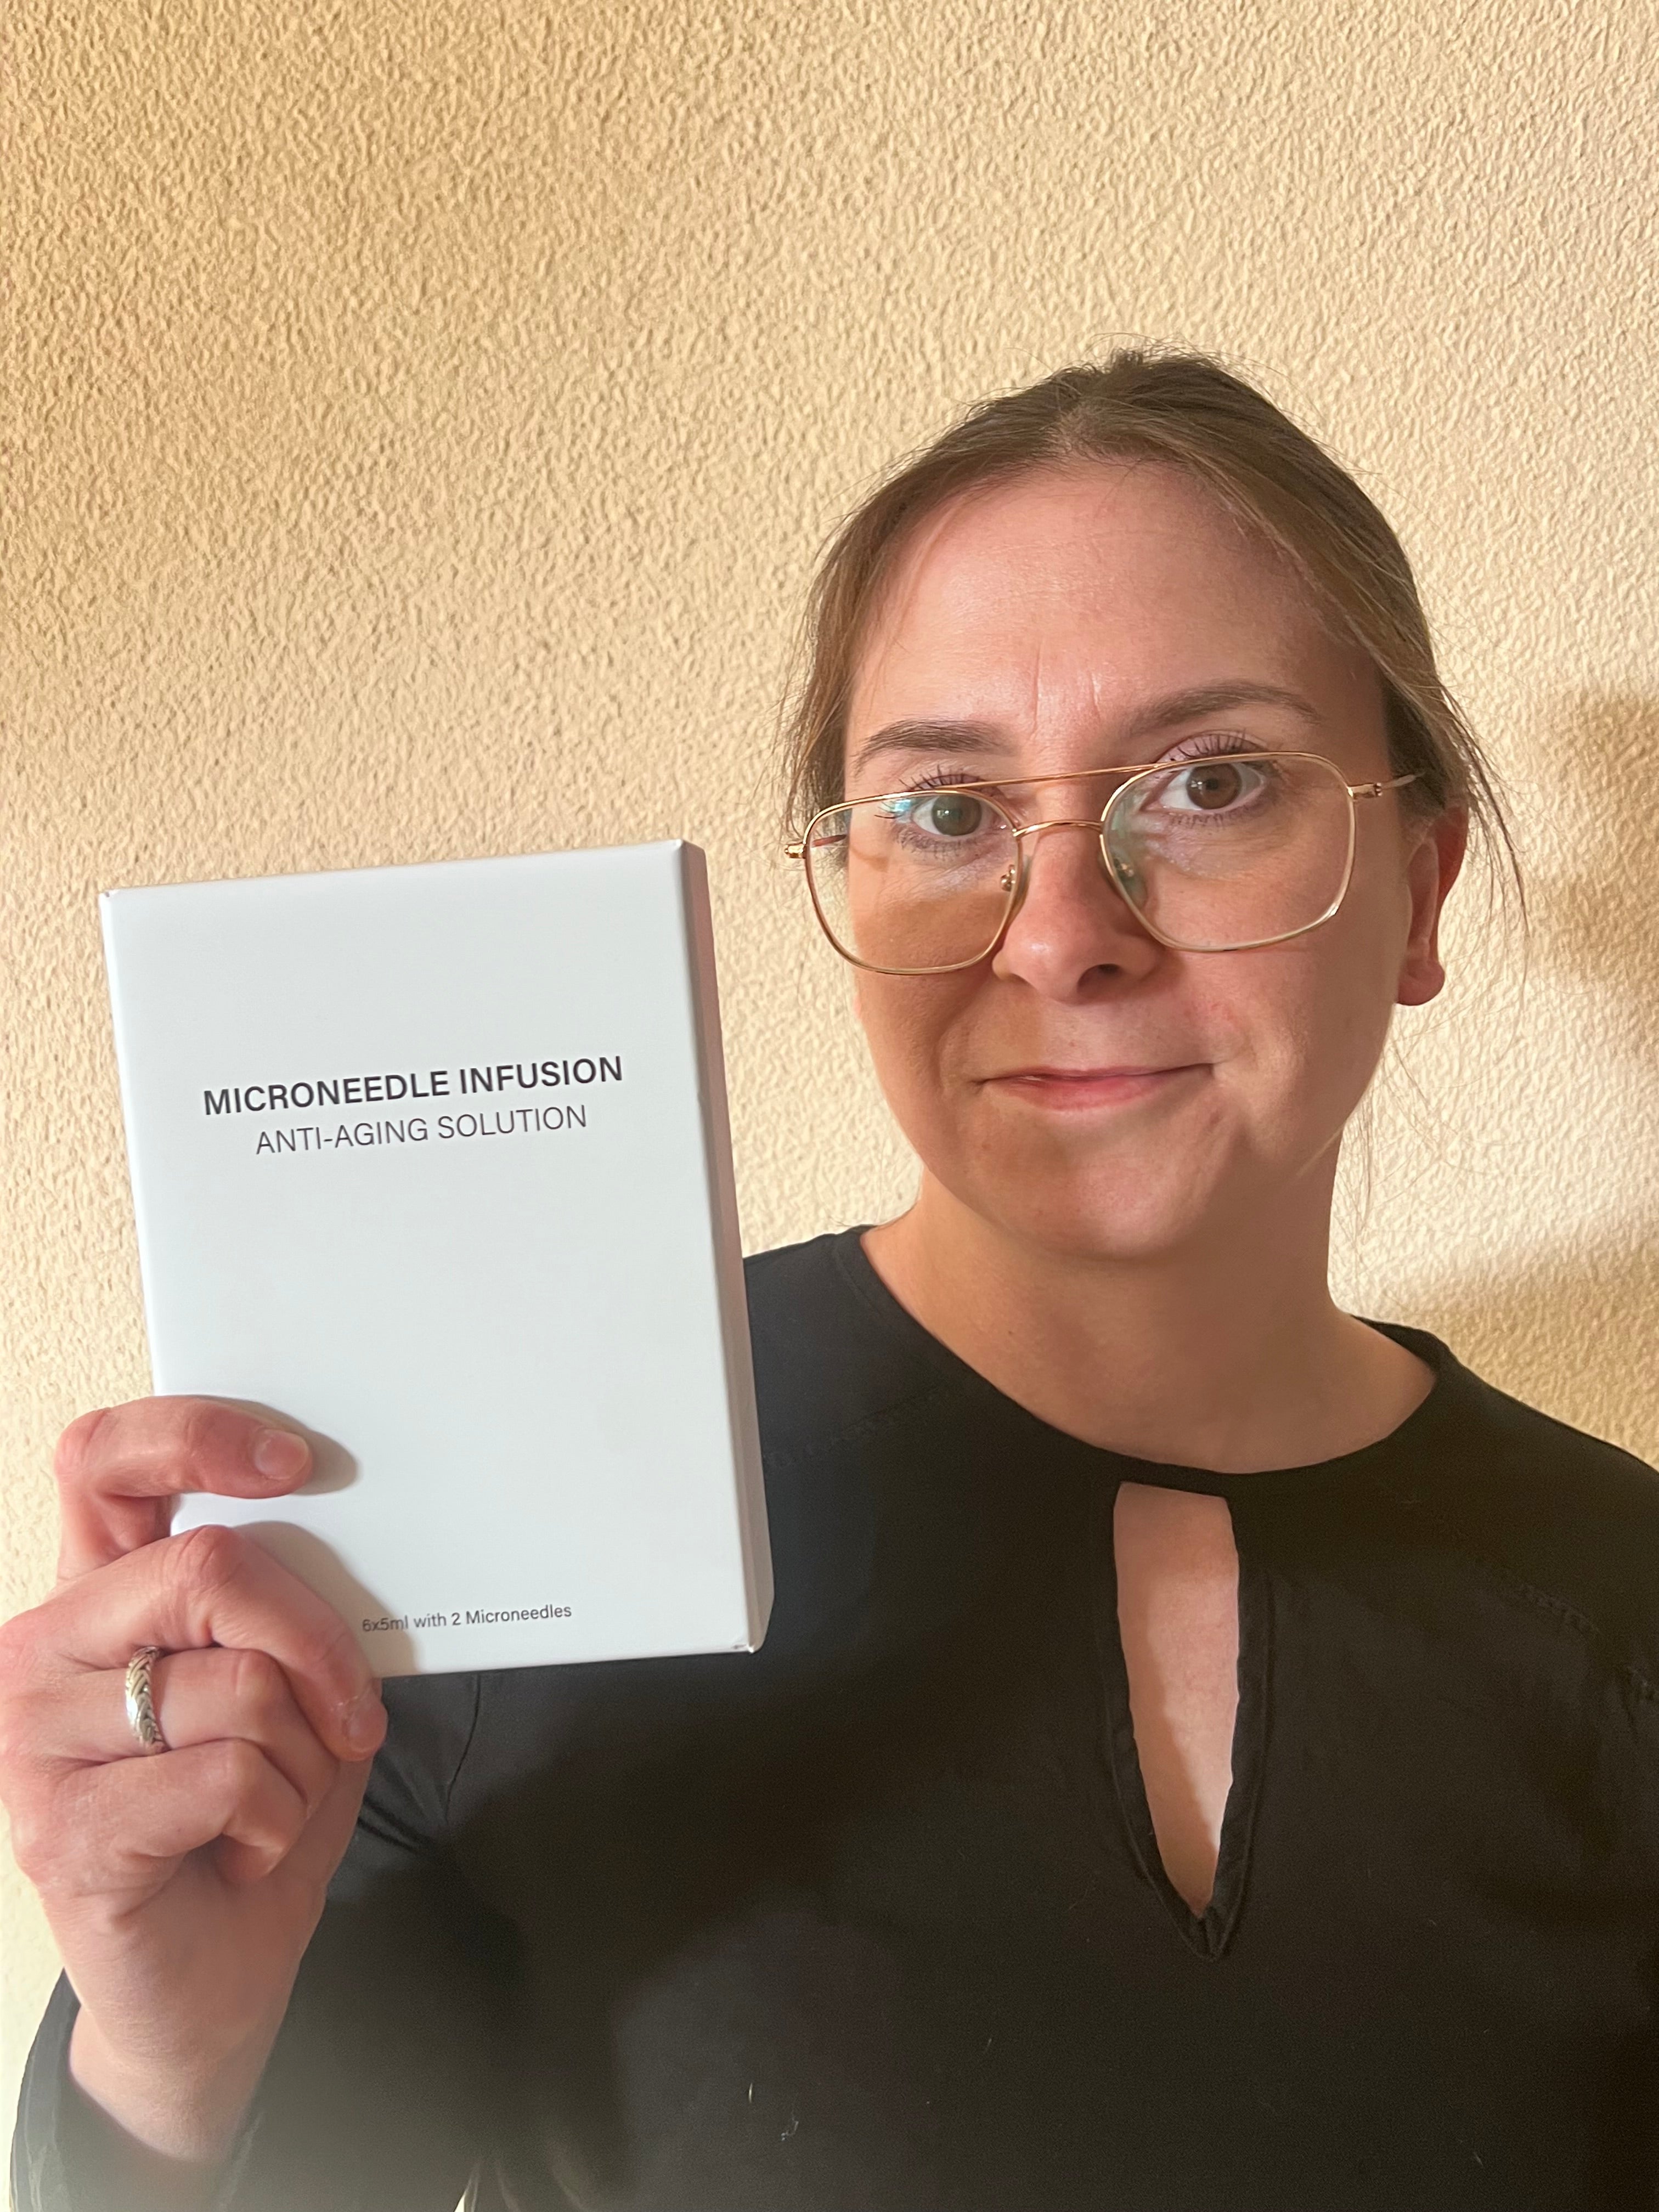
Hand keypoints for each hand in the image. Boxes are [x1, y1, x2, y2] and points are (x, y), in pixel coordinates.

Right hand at [0, 1397, 386, 2168]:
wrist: (207, 1982)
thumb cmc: (247, 1819)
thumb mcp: (286, 1690)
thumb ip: (285, 1611)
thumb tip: (349, 1533)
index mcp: (94, 1595)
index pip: (104, 1460)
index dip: (196, 1436)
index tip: (291, 1463)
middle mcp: (43, 1650)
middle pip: (210, 1567)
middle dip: (318, 1644)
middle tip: (353, 1717)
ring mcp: (34, 1740)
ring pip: (237, 1685)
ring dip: (303, 1758)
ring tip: (272, 1808)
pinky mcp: (60, 1830)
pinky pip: (226, 1777)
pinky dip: (274, 1820)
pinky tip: (240, 1854)